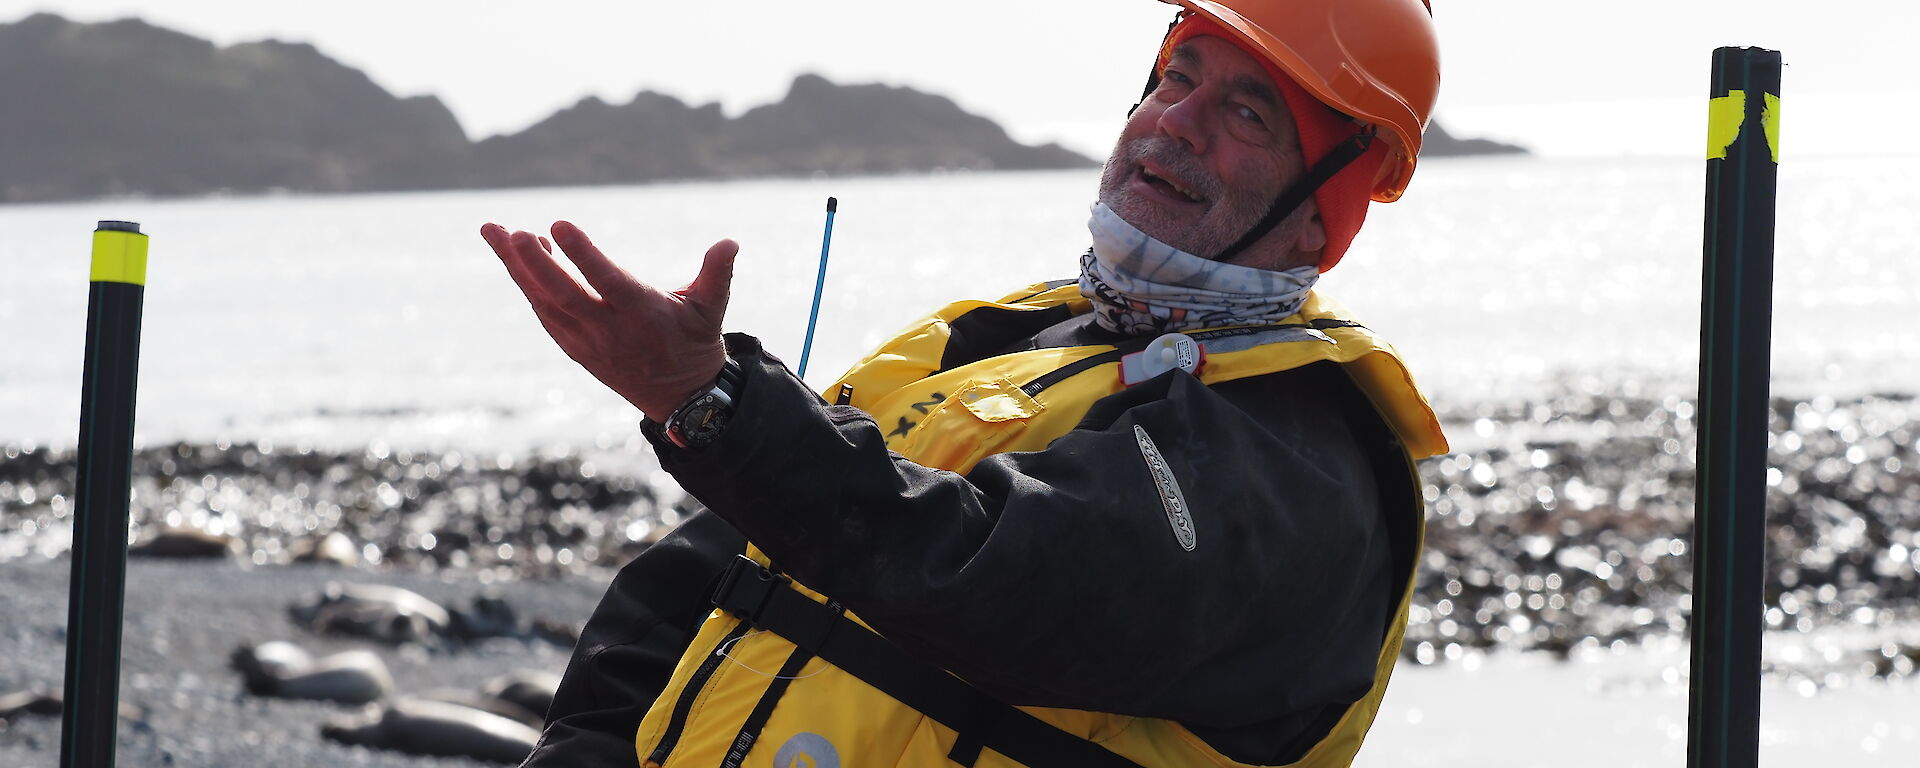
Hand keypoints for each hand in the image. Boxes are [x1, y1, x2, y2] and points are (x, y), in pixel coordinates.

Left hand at [480, 220, 737, 421]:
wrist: (681, 398)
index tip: (557, 225)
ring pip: (545, 303)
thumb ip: (717, 274)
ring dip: (518, 269)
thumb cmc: (695, 342)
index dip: (582, 254)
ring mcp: (588, 342)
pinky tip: (515, 258)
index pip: (607, 282)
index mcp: (643, 315)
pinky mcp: (575, 348)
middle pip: (563, 295)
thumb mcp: (711, 309)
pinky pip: (545, 315)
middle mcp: (610, 331)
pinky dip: (528, 287)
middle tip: (514, 232)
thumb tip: (731, 242)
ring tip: (494, 232)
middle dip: (536, 264)